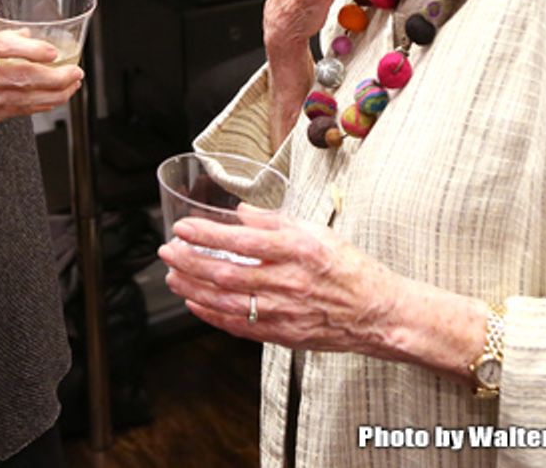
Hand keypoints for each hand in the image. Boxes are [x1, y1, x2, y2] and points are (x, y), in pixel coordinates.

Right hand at [0, 30, 81, 148]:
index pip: (0, 46)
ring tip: (71, 86)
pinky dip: (37, 106)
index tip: (53, 51)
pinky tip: (52, 101)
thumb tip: (25, 34)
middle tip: (75, 71)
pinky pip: (14, 112)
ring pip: (21, 97)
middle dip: (54, 76)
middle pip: (18, 76)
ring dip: (52, 93)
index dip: (30, 49)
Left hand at [159, 205, 401, 355]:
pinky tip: (195, 303)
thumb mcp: (316, 231)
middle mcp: (287, 281)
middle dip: (190, 261)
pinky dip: (212, 315)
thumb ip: (275, 221)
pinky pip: (239, 326)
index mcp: (297, 250)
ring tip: (173, 276)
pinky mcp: (282, 334)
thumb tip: (240, 212)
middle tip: (168, 251)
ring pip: (227, 302)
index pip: (241, 241)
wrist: (377, 312)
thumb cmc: (350, 269)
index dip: (207, 234)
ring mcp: (283, 311)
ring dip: (193, 288)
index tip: (183, 227)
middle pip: (226, 273)